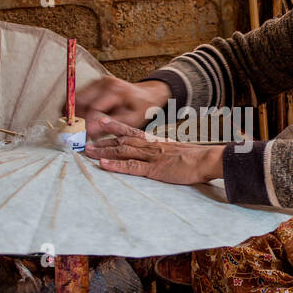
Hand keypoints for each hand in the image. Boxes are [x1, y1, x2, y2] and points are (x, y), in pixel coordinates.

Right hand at [74, 75, 170, 127]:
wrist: (146, 95)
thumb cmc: (142, 109)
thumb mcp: (132, 120)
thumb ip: (111, 126)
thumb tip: (89, 131)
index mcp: (116, 90)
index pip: (93, 108)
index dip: (86, 123)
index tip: (85, 135)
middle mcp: (105, 83)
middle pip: (80, 101)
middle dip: (76, 118)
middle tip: (77, 132)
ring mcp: (98, 81)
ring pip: (76, 98)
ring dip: (74, 113)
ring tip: (78, 127)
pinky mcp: (94, 84)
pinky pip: (79, 96)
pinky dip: (77, 108)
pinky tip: (81, 119)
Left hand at [85, 115, 225, 184]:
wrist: (207, 159)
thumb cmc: (195, 158)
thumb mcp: (176, 151)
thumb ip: (163, 152)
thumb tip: (158, 155)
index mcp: (155, 141)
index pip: (131, 131)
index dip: (114, 126)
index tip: (101, 122)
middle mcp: (150, 146)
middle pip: (122, 140)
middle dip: (102, 140)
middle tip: (85, 140)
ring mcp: (151, 157)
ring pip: (122, 151)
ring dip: (104, 151)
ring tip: (88, 151)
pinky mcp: (154, 170)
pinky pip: (131, 167)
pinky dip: (116, 165)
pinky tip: (103, 165)